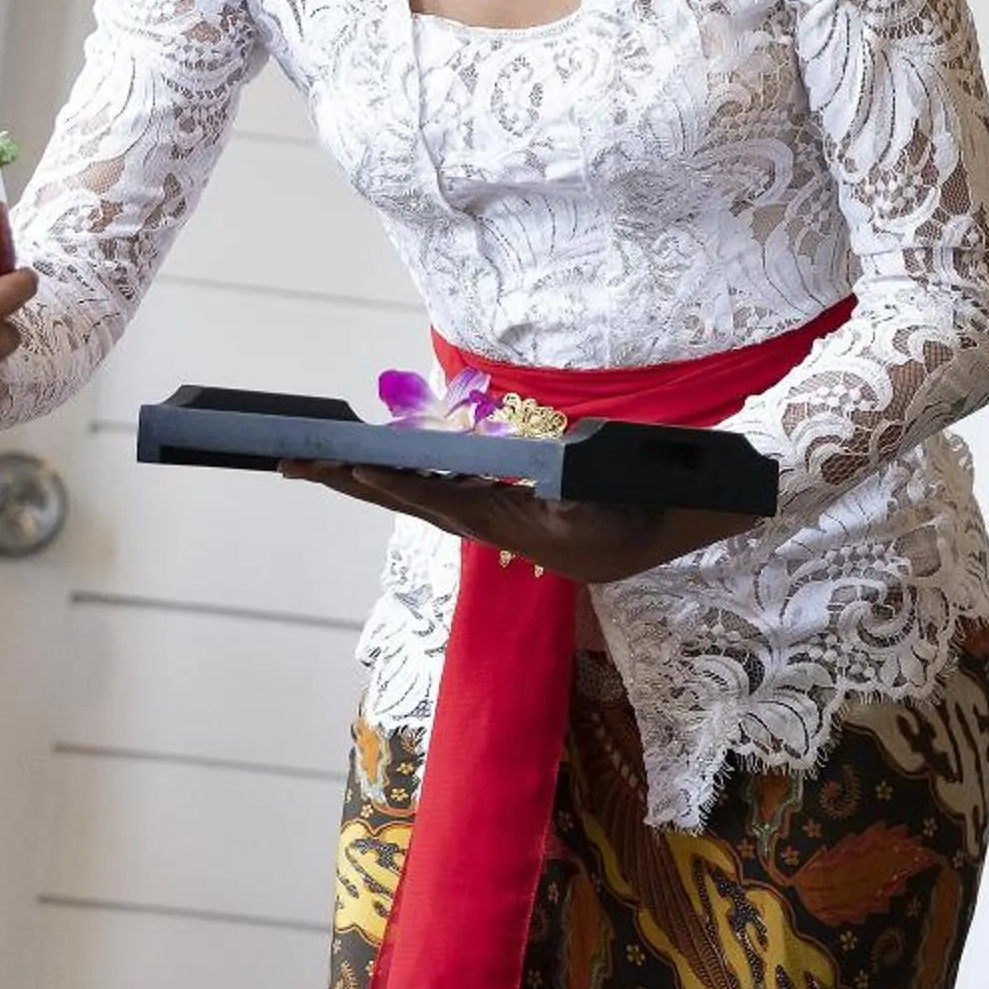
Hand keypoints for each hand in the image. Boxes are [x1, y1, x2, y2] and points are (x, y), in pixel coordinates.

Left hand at [276, 462, 754, 583]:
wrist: (697, 515)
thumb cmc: (656, 500)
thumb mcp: (610, 501)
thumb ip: (563, 494)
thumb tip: (524, 476)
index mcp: (522, 527)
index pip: (444, 502)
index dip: (396, 482)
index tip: (350, 462)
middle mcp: (504, 526)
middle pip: (415, 500)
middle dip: (352, 480)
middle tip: (291, 461)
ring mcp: (507, 517)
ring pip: (425, 496)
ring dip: (369, 479)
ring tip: (315, 461)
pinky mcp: (514, 506)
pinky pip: (450, 491)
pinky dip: (409, 477)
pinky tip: (378, 464)